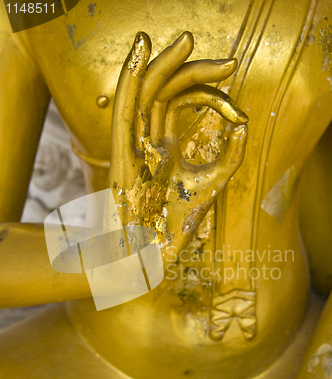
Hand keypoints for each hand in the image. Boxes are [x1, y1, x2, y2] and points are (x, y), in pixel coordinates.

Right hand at [107, 31, 247, 264]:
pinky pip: (124, 113)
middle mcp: (145, 140)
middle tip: (227, 61)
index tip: (240, 110)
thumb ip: (228, 155)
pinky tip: (141, 53)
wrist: (149, 256)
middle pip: (164, 91)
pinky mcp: (121, 159)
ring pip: (143, 95)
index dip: (212, 95)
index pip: (181, 101)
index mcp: (162, 145)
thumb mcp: (210, 184)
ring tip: (187, 39)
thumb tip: (243, 123)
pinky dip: (129, 81)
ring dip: (162, 64)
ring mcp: (132, 147)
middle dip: (193, 70)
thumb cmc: (174, 225)